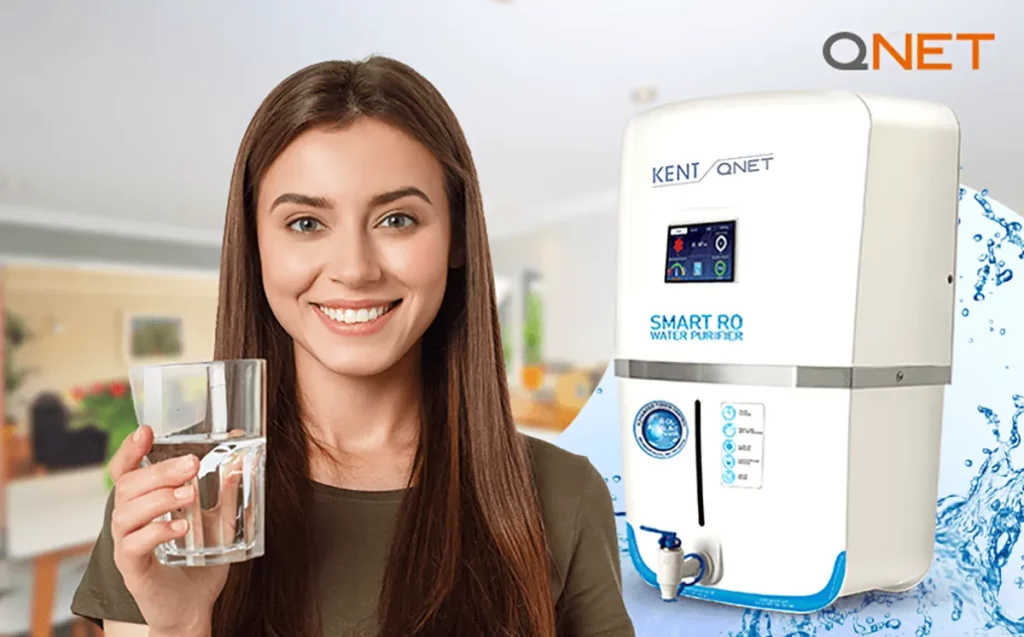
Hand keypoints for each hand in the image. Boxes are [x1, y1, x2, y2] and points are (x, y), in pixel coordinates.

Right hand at [108, 425, 240, 634]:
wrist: (193, 609)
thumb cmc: (198, 563)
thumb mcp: (218, 524)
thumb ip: (225, 496)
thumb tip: (240, 462)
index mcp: (143, 505)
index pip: (125, 472)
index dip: (130, 450)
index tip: (146, 431)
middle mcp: (129, 522)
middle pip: (127, 486)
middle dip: (158, 471)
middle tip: (190, 464)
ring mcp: (127, 546)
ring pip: (124, 514)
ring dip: (158, 499)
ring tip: (188, 495)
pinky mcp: (133, 570)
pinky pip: (133, 546)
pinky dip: (156, 532)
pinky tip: (180, 527)